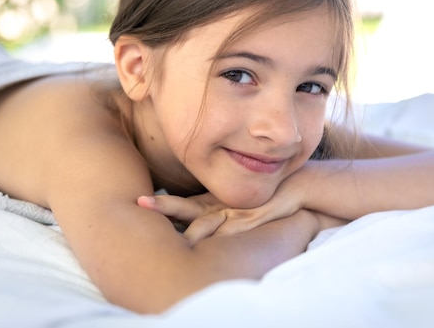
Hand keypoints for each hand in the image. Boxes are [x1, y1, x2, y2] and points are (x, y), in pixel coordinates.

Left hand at [138, 183, 304, 243]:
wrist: (294, 187)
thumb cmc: (260, 198)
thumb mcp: (235, 203)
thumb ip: (217, 211)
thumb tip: (195, 230)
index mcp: (212, 202)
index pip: (182, 204)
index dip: (161, 203)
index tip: (139, 201)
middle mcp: (218, 206)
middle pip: (185, 207)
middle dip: (163, 206)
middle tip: (140, 202)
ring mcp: (233, 212)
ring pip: (206, 223)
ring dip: (189, 230)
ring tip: (172, 236)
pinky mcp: (249, 220)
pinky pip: (231, 232)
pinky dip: (219, 240)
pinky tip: (203, 245)